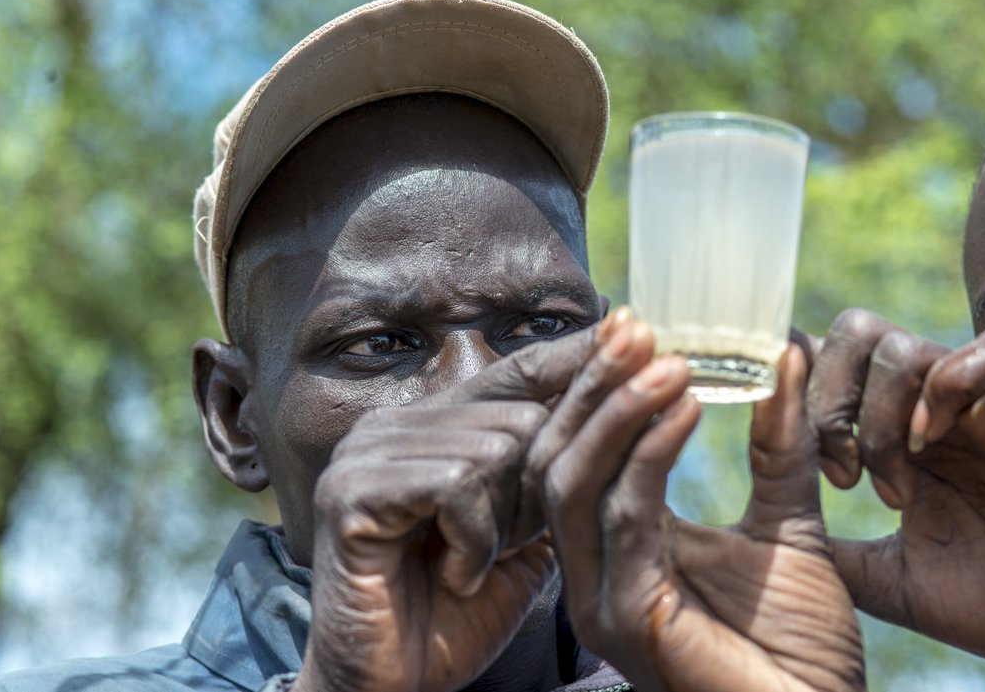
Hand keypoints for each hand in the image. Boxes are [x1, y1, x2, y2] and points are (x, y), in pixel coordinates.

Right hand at [293, 328, 596, 691]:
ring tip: (471, 565)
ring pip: (495, 448)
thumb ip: (549, 477)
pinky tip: (452, 574)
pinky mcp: (351, 490)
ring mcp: (368, 451)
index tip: (634, 329)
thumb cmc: (454, 613)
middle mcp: (397, 422)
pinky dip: (472, 541)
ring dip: (503, 525)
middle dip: (537, 493)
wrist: (391, 688)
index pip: (520, 371)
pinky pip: (456, 484)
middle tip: (505, 547)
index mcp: (435, 425)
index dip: (577, 358)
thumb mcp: (520, 534)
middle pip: (520, 416)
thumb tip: (612, 409)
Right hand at [534, 315, 864, 691]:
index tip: (636, 323)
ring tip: (667, 361)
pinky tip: (686, 409)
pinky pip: (624, 519)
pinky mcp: (628, 619)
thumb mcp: (788, 525)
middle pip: (557, 457)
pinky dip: (649, 456)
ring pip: (571, 483)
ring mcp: (601, 598)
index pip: (580, 451)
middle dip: (594, 387)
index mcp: (619, 547)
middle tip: (638, 327)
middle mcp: (593, 571)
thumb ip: (780, 445)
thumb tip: (786, 354)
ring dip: (615, 412)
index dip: (599, 384)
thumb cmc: (801, 645)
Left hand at [810, 313, 984, 688]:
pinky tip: (935, 445)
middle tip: (839, 473)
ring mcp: (982, 404)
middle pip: (853, 331)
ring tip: (893, 489)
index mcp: (897, 432)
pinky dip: (950, 386)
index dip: (793, 378)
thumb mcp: (890, 578)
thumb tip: (768, 536)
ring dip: (878, 418)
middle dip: (825, 399)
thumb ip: (833, 548)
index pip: (828, 357)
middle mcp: (933, 407)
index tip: (784, 442)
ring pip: (900, 344)